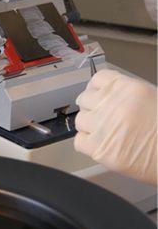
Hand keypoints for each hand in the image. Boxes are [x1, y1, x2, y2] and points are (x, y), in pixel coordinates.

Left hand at [74, 69, 156, 184]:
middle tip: (101, 118)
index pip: (98, 79)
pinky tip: (100, 145)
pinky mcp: (100, 149)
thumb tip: (108, 98)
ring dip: (89, 127)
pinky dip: (86, 144)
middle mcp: (113, 104)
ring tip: (104, 134)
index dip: (96, 89)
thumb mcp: (152, 99)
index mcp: (128, 88)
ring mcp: (104, 126)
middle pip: (85, 99)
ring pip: (80, 120)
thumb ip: (127, 95)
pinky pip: (79, 142)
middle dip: (91, 108)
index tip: (96, 96)